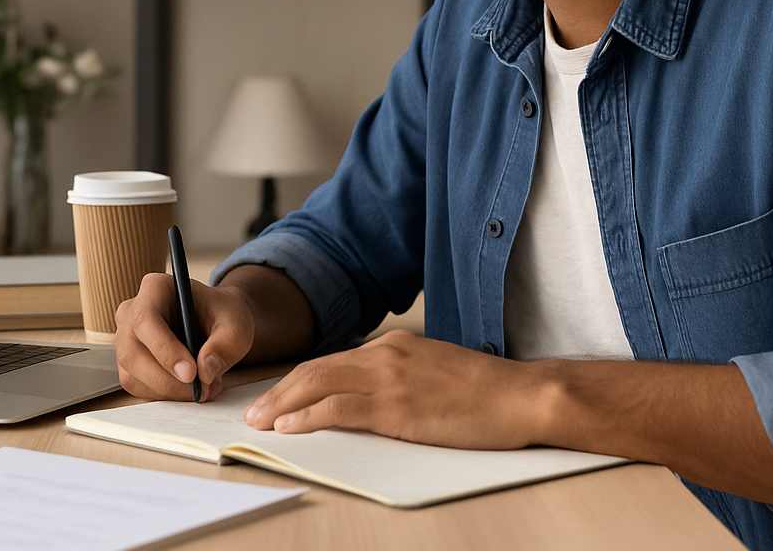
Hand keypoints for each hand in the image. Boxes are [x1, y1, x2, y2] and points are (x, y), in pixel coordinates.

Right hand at [113, 272, 254, 401]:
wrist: (216, 322)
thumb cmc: (222, 315)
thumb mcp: (237, 324)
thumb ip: (225, 344)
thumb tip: (204, 370)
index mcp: (155, 289)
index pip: (146, 320)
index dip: (165, 350)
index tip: (191, 373)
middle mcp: (132, 311)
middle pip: (133, 353)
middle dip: (167, 380)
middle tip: (201, 390)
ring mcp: (125, 339)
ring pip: (133, 375)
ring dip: (169, 390)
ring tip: (204, 387)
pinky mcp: (128, 363)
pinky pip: (137, 387)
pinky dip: (164, 395)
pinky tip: (189, 388)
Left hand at [241, 330, 546, 448]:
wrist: (519, 395)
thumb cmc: (485, 390)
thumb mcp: (434, 369)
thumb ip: (401, 374)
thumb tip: (372, 393)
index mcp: (394, 345)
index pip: (332, 360)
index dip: (298, 379)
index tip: (277, 396)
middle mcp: (386, 355)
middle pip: (316, 370)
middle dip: (279, 391)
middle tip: (253, 410)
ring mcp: (390, 380)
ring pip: (318, 386)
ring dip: (283, 405)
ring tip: (260, 421)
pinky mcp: (398, 408)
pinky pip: (339, 410)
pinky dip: (307, 417)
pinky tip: (290, 427)